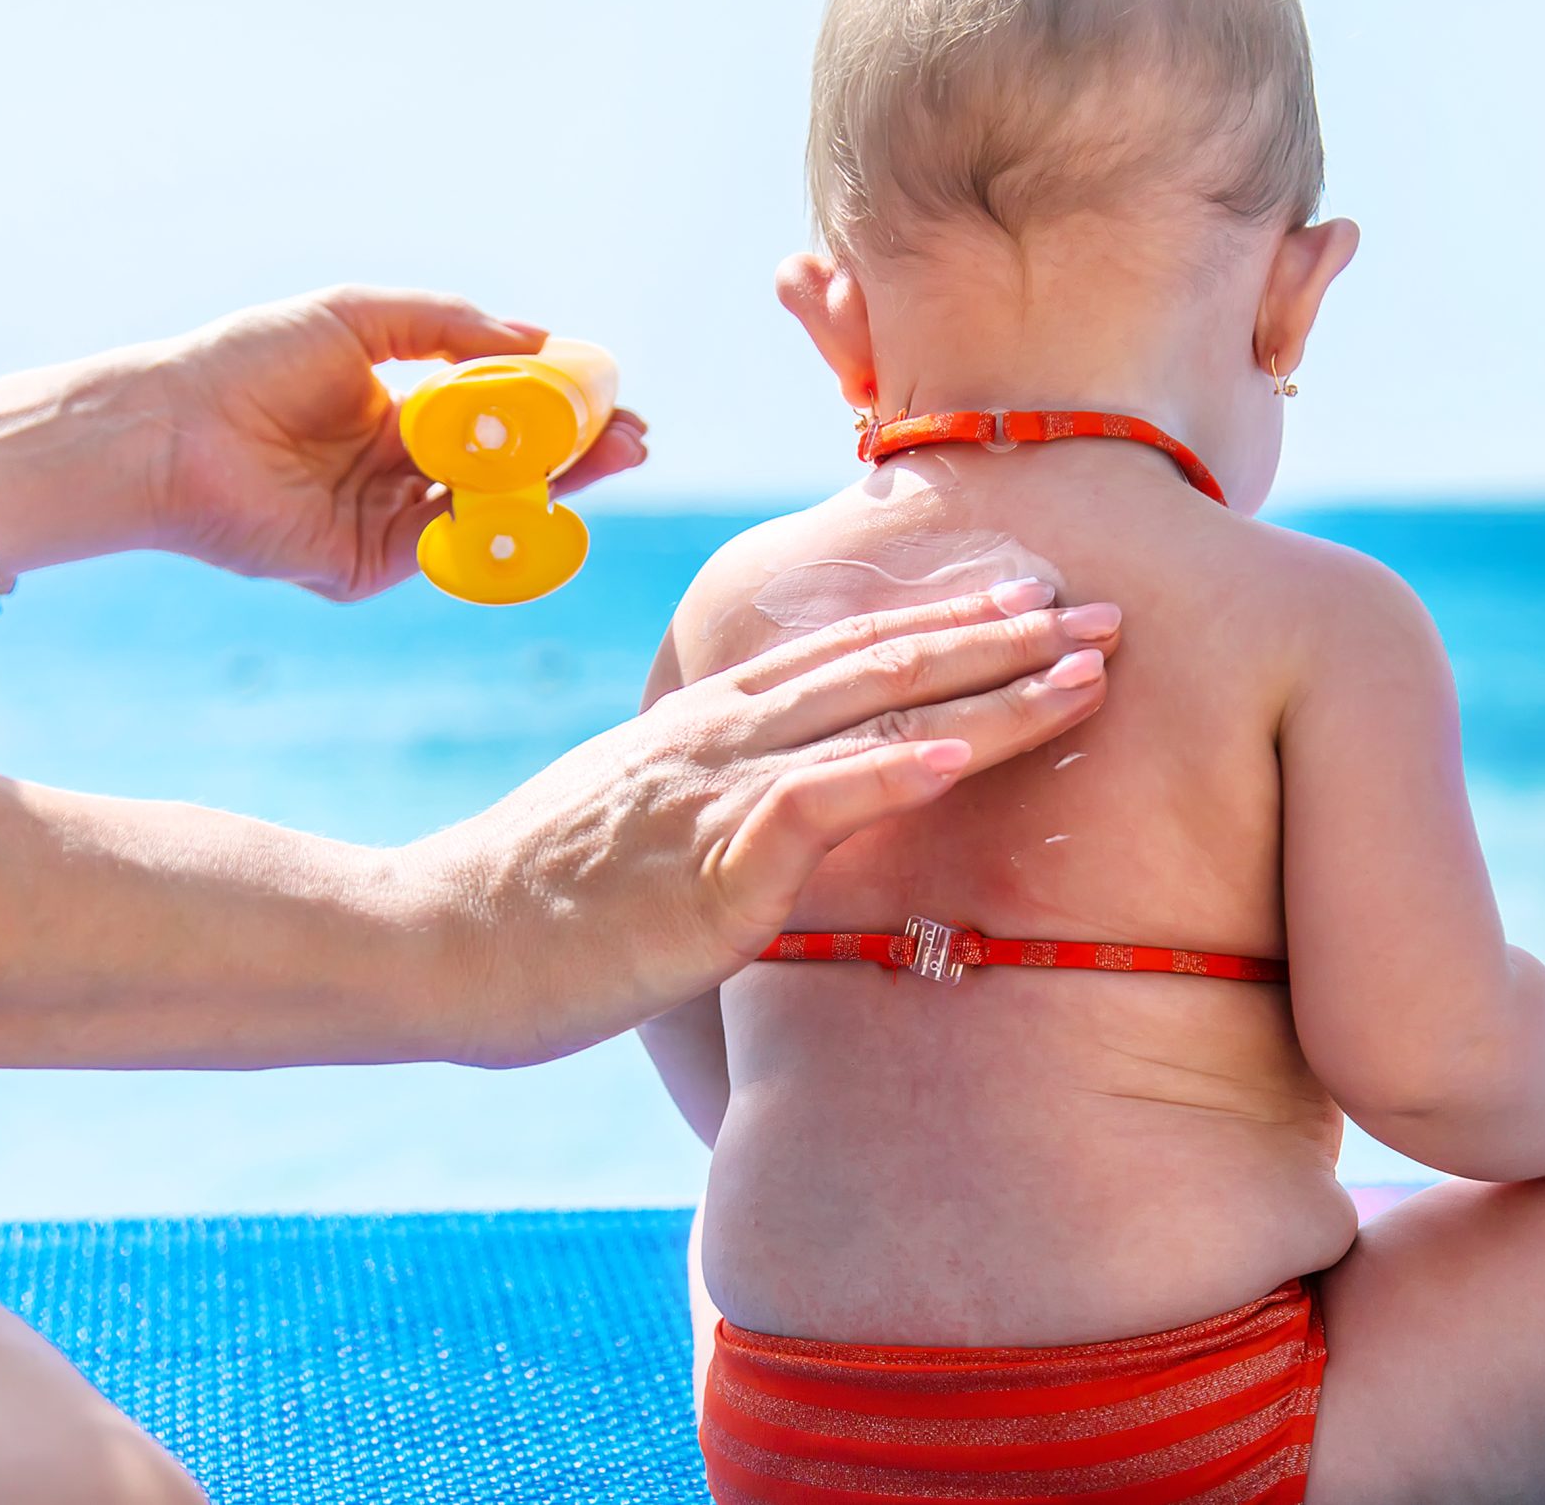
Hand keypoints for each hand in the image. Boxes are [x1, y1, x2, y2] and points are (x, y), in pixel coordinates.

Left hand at [148, 286, 647, 599]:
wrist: (170, 427)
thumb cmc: (246, 360)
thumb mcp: (360, 318)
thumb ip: (450, 326)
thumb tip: (538, 339)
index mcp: (394, 412)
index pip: (494, 412)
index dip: (553, 404)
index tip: (608, 391)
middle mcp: (396, 470)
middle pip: (506, 465)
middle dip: (575, 451)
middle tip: (634, 436)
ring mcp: (386, 521)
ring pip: (489, 507)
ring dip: (555, 486)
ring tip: (609, 455)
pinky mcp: (368, 565)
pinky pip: (448, 548)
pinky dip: (498, 526)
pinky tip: (542, 497)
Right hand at [406, 582, 1124, 1065]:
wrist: (436, 940)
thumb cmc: (534, 905)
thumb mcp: (637, 835)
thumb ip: (717, 816)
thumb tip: (778, 836)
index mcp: (704, 726)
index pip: (844, 655)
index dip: (946, 624)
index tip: (1031, 603)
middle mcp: (719, 737)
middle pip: (881, 664)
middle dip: (1002, 637)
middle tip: (1108, 612)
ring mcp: (713, 791)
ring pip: (871, 717)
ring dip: (988, 690)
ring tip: (1084, 669)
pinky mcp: (706, 866)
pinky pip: (813, 805)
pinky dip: (892, 772)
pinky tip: (962, 750)